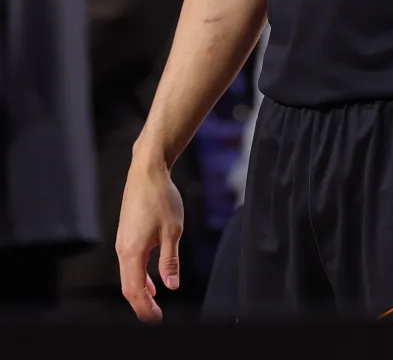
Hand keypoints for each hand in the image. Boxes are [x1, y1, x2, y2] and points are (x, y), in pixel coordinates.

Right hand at [115, 158, 184, 321]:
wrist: (147, 170)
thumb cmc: (161, 197)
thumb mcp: (173, 231)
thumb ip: (170, 260)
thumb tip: (171, 286)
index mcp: (132, 251)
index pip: (135, 290)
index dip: (145, 308)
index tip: (157, 320)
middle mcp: (122, 248)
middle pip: (128, 286)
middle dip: (141, 304)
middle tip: (155, 318)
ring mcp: (122, 240)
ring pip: (128, 274)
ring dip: (140, 290)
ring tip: (154, 303)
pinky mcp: (126, 233)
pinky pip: (129, 262)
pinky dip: (138, 275)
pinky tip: (150, 279)